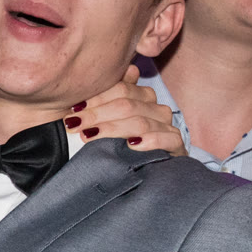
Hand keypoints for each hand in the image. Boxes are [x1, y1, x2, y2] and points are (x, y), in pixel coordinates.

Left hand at [64, 65, 184, 154]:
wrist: (132, 179)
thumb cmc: (110, 147)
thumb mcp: (102, 122)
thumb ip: (105, 98)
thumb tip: (117, 72)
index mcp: (140, 97)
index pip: (121, 88)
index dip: (97, 98)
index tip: (74, 110)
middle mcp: (155, 109)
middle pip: (128, 104)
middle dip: (98, 114)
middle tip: (75, 124)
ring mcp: (167, 127)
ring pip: (141, 121)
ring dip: (113, 128)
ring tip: (90, 135)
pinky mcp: (176, 147)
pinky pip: (169, 139)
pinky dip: (151, 140)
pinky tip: (132, 145)